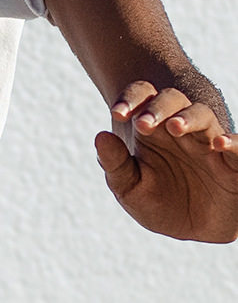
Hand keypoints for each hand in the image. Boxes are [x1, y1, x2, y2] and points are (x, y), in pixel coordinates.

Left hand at [95, 81, 237, 241]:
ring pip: (201, 114)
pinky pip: (237, 146)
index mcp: (154, 125)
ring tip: (175, 127)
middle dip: (157, 108)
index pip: (142, 96)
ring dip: (188, 117)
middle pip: (171, 100)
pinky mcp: (233, 163)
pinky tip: (220, 144)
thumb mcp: (130, 188)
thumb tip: (100, 137)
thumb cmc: (158, 201)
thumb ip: (115, 164)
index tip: (116, 113)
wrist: (192, 227)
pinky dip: (232, 141)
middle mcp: (181, 126)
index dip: (130, 99)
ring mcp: (207, 141)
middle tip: (143, 124)